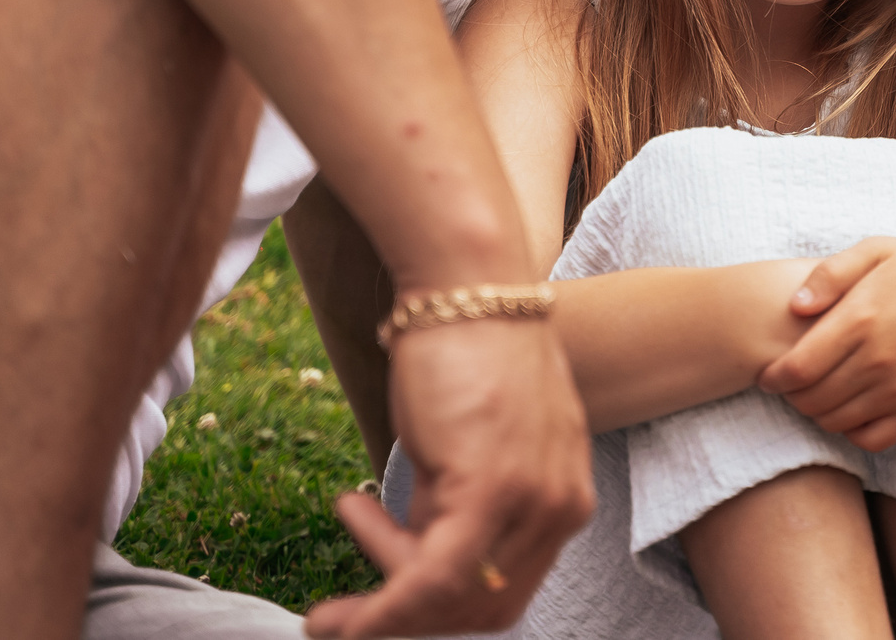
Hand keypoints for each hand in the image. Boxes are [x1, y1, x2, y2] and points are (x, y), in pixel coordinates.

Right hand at [304, 315, 593, 637]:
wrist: (466, 289)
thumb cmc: (462, 356)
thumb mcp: (469, 450)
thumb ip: (460, 510)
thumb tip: (418, 558)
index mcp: (565, 498)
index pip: (506, 588)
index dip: (440, 609)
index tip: (383, 600)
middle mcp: (562, 507)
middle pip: (484, 605)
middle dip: (410, 616)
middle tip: (345, 609)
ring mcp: (535, 500)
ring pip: (453, 598)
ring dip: (383, 613)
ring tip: (330, 601)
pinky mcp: (493, 489)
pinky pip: (432, 580)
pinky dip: (382, 613)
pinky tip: (335, 619)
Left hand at [757, 235, 895, 452]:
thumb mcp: (880, 249)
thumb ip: (831, 274)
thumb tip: (794, 306)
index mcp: (861, 317)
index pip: (797, 367)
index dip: (774, 377)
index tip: (768, 375)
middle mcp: (878, 359)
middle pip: (813, 399)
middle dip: (792, 397)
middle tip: (790, 388)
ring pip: (838, 422)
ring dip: (819, 415)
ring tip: (817, 398)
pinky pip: (873, 438)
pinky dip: (853, 433)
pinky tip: (851, 413)